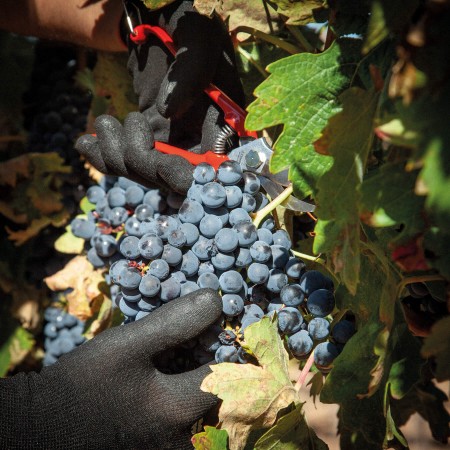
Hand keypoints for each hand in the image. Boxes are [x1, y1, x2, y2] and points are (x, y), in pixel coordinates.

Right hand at [0, 289, 222, 449]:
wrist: (41, 427)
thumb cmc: (84, 382)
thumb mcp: (128, 344)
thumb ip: (174, 322)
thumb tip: (215, 301)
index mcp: (177, 410)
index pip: (226, 377)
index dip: (226, 350)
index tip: (219, 332)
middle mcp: (179, 439)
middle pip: (218, 402)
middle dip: (219, 373)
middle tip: (207, 348)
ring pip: (204, 418)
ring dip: (203, 391)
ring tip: (189, 366)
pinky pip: (184, 429)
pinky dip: (186, 406)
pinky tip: (169, 388)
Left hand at [76, 0, 244, 193]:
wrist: (162, 19)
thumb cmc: (187, 22)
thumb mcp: (195, 37)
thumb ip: (191, 71)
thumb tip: (168, 112)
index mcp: (224, 121)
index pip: (213, 170)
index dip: (186, 175)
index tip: (158, 160)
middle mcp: (204, 139)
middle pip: (175, 179)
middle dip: (141, 163)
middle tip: (113, 126)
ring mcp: (177, 143)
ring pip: (148, 175)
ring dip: (118, 157)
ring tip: (105, 123)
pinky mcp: (153, 140)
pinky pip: (130, 163)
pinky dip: (106, 158)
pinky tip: (88, 142)